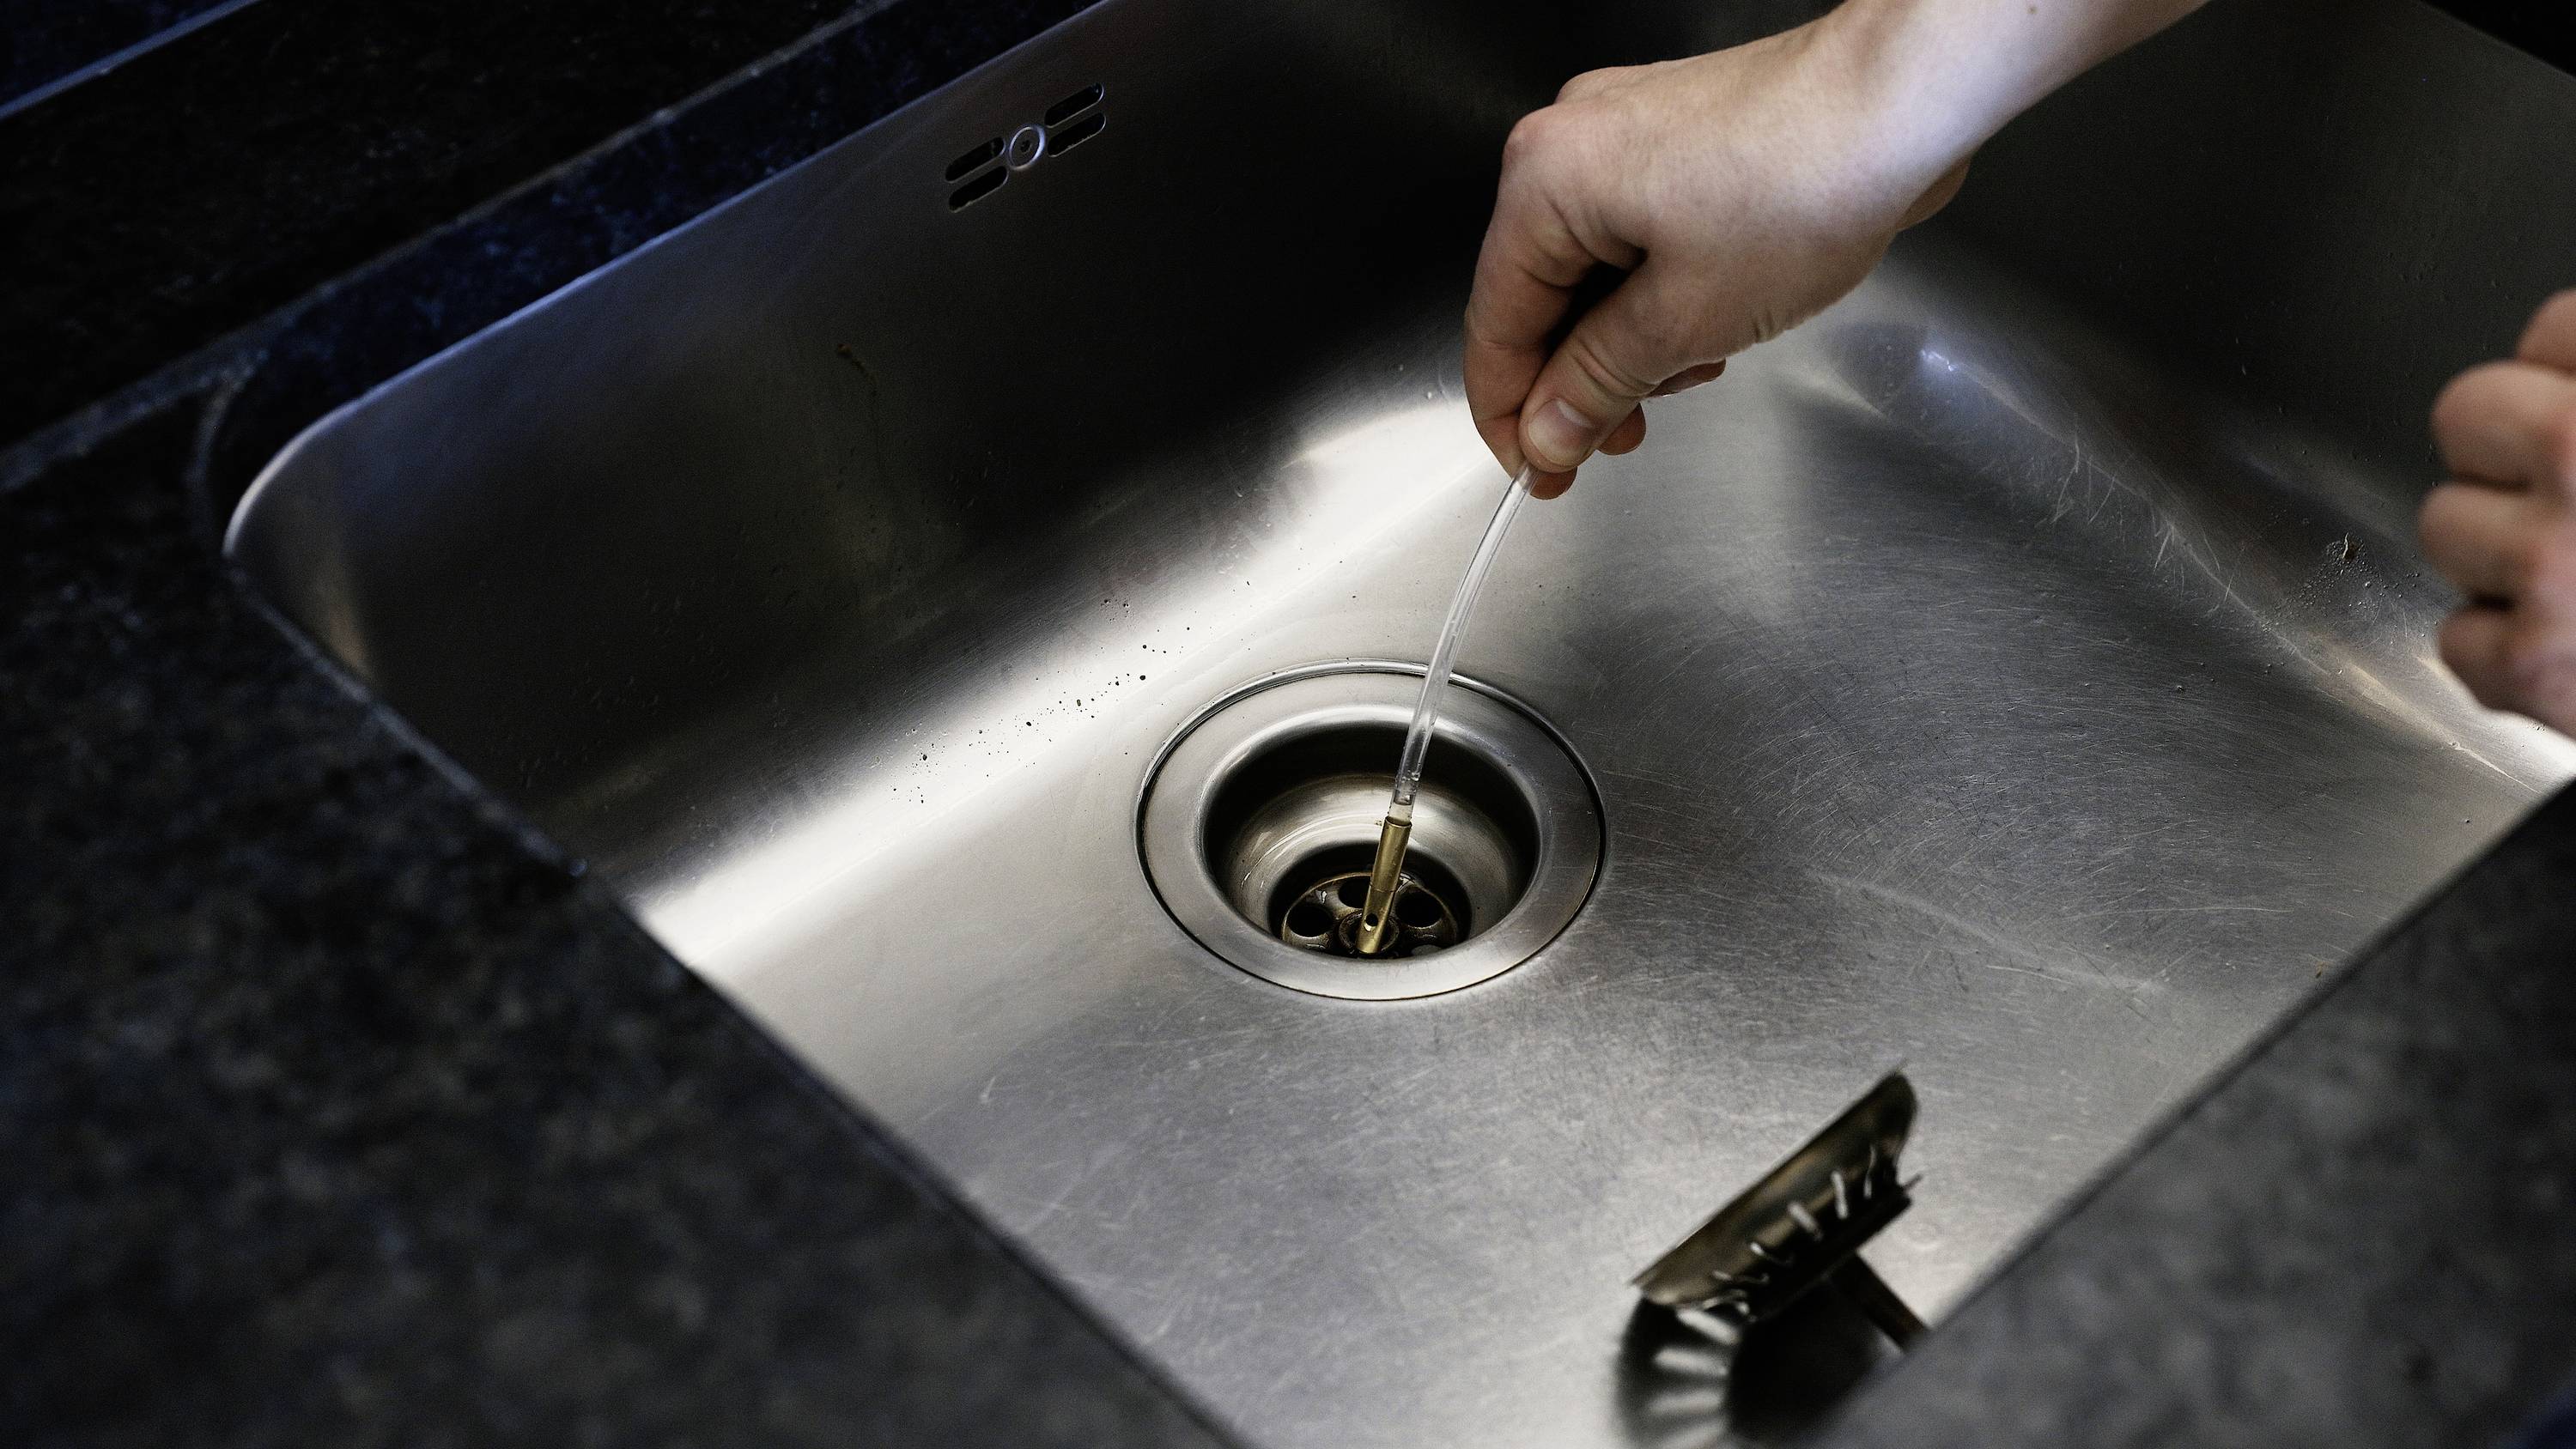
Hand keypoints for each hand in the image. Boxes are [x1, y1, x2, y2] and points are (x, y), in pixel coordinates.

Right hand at [1462, 0, 2210, 496]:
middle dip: (1584, 380)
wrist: (1902, 102)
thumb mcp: (1682, 321)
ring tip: (1695, 367)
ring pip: (1594, 274)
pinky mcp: (1675, 141)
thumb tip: (1546, 436)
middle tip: (1622, 441)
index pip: (1495, 327)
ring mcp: (1622, 136)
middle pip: (1542, 299)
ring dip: (1632, 341)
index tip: (1539, 473)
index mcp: (1543, 182)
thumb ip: (1596, 386)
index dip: (1512, 418)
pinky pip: (1637, 239)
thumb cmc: (1806, 179)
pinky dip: (1662, 294)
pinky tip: (1711, 322)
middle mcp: (1568, 145)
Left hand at [2420, 291, 2575, 737]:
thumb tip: (2574, 367)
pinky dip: (2509, 650)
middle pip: (2467, 411)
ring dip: (2498, 552)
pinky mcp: (2530, 664)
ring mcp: (2551, 567)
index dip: (2573, 376)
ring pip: (2443, 523)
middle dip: (2508, 452)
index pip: (2555, 328)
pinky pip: (2459, 637)